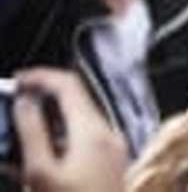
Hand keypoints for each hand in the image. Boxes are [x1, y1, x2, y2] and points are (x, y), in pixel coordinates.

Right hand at [13, 68, 127, 191]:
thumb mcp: (41, 173)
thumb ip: (31, 132)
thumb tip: (25, 103)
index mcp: (93, 131)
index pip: (68, 84)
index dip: (39, 77)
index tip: (16, 81)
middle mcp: (109, 135)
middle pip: (74, 102)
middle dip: (41, 101)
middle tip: (13, 107)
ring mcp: (112, 151)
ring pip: (77, 123)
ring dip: (48, 123)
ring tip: (18, 136)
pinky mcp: (110, 166)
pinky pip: (82, 142)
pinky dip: (58, 141)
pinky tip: (37, 159)